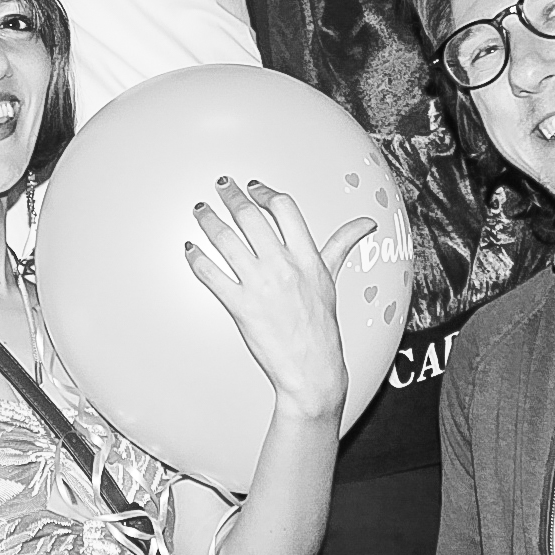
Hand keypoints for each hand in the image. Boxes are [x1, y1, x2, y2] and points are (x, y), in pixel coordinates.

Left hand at [183, 179, 376, 423]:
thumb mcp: (332, 280)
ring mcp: (259, 285)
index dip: (264, 192)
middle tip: (220, 186)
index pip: (284, 208)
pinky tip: (189, 248)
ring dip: (208, 219)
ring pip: (225, 239)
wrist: (312, 369)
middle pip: (250, 217)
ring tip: (199, 210)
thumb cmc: (322, 327)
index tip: (252, 186)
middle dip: (230, 196)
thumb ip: (341, 246)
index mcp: (307, 257)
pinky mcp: (240, 306)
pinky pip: (210, 274)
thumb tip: (365, 223)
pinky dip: (196, 257)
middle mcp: (282, 266)